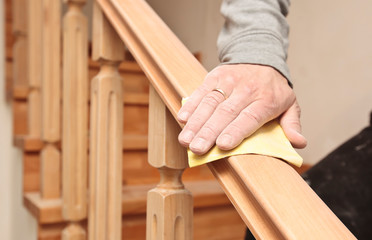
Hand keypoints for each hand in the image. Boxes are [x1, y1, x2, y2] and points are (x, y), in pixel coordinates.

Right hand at [177, 64, 306, 154]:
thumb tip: (299, 143)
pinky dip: (190, 105)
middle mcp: (246, 90)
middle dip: (209, 132)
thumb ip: (292, 124)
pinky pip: (201, 91)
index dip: (235, 131)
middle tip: (196, 148)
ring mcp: (228, 81)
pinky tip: (182, 119)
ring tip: (185, 140)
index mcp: (267, 100)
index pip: (249, 117)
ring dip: (196, 123)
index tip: (222, 145)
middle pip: (225, 113)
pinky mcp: (214, 77)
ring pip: (210, 104)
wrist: (260, 55)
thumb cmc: (273, 88)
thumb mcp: (290, 104)